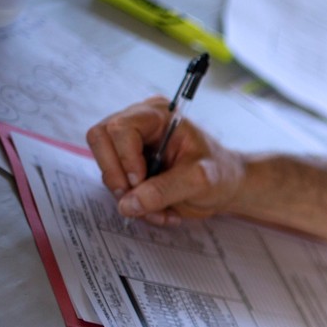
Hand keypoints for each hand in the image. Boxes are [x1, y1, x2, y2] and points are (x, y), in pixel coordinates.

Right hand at [86, 96, 244, 225]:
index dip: (125, 158)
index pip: (120, 128)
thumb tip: (127, 203)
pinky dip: (132, 203)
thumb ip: (165, 190)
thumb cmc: (220, 174)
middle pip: (100, 140)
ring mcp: (130, 143)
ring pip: (104, 164)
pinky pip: (114, 182)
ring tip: (160, 210)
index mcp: (159, 115)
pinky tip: (159, 211)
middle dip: (117, 176)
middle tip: (138, 199)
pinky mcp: (128, 164)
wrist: (226, 186)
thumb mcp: (200, 181)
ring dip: (127, 195)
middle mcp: (140, 122)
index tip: (140, 182)